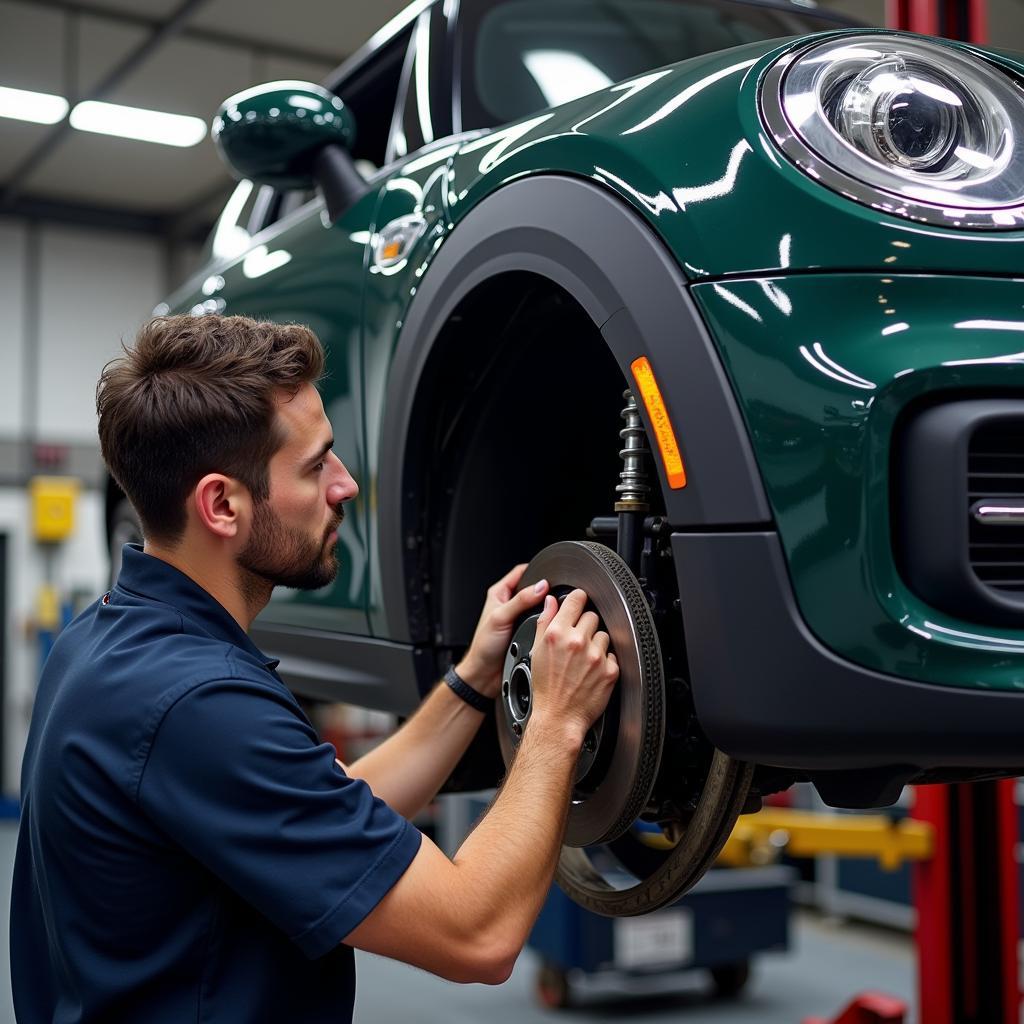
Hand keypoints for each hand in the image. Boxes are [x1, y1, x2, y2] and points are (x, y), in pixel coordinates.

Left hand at [458, 564, 549, 697]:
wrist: (485, 674)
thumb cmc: (484, 647)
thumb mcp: (501, 618)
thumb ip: (520, 601)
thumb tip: (540, 587)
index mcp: (499, 593)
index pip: (521, 572)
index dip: (536, 570)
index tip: (551, 573)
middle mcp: (509, 604)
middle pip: (533, 588)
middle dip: (545, 590)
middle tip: (557, 593)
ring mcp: (518, 618)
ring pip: (538, 606)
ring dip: (547, 608)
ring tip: (556, 609)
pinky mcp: (525, 631)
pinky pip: (540, 622)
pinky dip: (546, 622)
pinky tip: (551, 625)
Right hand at [528, 589, 618, 745]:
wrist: (558, 717)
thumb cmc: (546, 688)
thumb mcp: (537, 651)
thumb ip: (545, 622)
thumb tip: (551, 602)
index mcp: (558, 633)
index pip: (576, 599)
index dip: (577, 600)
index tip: (578, 603)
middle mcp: (578, 642)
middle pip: (592, 616)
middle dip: (585, 626)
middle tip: (577, 642)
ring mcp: (596, 656)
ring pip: (603, 635)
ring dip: (596, 643)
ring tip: (584, 659)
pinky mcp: (610, 670)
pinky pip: (613, 655)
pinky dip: (605, 661)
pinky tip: (592, 671)